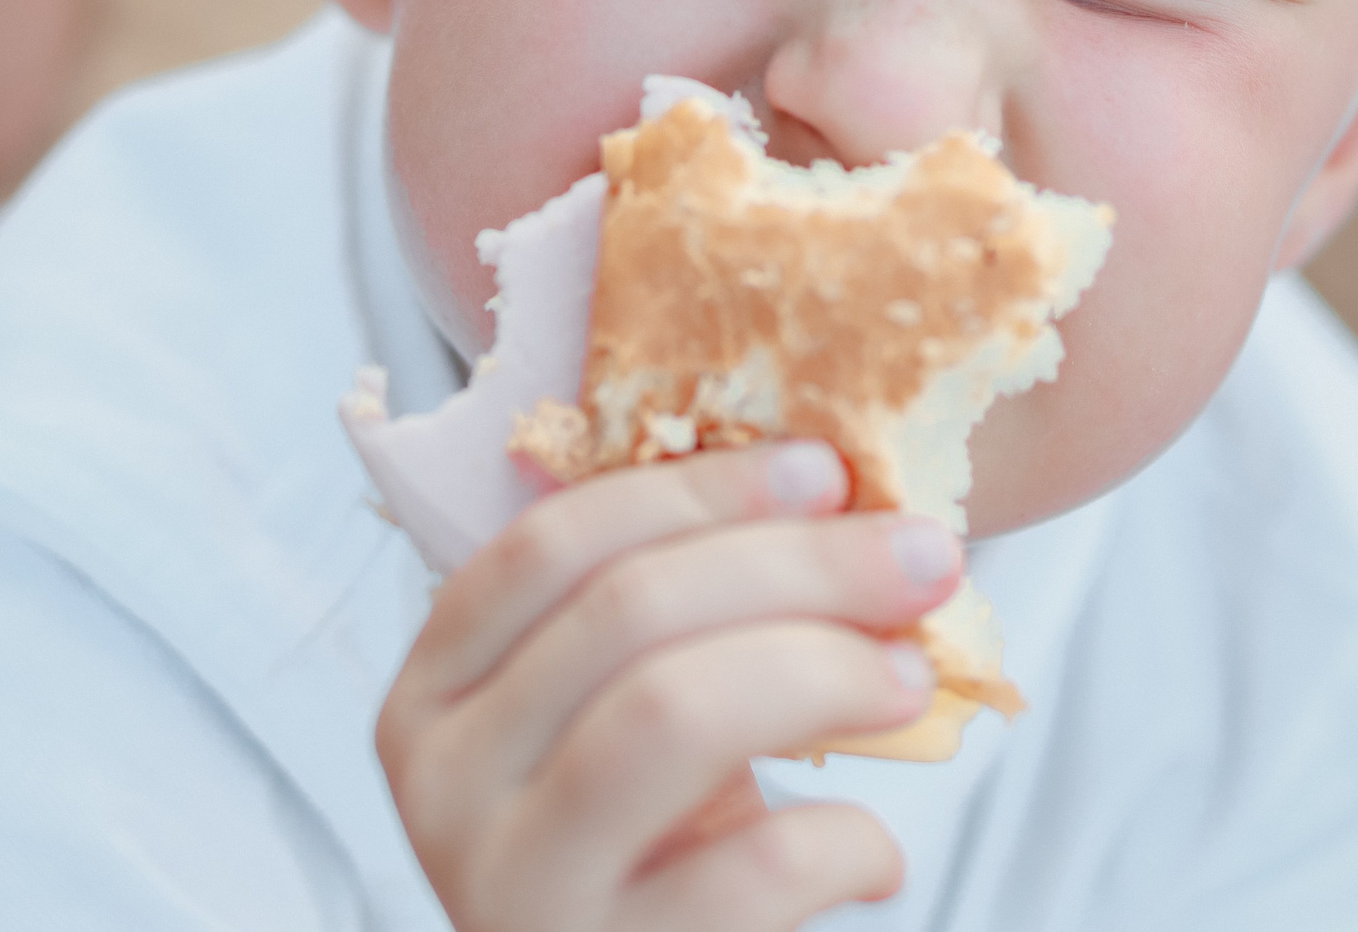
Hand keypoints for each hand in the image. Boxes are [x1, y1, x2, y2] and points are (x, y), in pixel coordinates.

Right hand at [377, 441, 964, 930]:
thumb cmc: (646, 851)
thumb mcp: (615, 720)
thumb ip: (666, 618)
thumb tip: (839, 501)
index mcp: (435, 691)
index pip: (553, 543)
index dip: (700, 492)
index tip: (825, 472)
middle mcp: (446, 785)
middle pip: (629, 612)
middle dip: (800, 565)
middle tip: (922, 559)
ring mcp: (515, 886)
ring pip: (672, 712)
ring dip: (823, 670)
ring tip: (911, 681)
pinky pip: (750, 867)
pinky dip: (841, 838)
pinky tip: (874, 852)